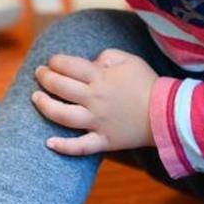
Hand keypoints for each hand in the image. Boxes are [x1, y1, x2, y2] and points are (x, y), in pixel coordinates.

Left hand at [31, 48, 156, 155]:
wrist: (167, 113)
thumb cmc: (148, 83)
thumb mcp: (130, 59)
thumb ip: (106, 56)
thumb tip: (91, 63)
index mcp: (101, 77)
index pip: (68, 65)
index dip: (55, 61)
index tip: (52, 61)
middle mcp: (95, 99)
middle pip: (61, 87)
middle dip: (45, 78)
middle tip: (39, 74)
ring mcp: (97, 122)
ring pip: (63, 115)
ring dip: (45, 106)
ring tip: (36, 98)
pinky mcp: (104, 141)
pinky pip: (80, 147)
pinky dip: (64, 147)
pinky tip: (49, 143)